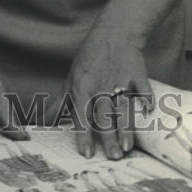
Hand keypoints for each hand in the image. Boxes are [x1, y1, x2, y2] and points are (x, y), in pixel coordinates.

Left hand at [63, 23, 153, 160]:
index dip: (83, 134)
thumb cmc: (89, 61)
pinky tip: (148, 110)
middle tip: (111, 157)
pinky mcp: (137, 75)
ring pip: (122, 107)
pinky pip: (142, 88)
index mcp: (82, 89)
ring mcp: (120, 81)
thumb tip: (42, 121)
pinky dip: (146, 98)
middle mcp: (100, 87)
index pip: (81, 115)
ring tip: (127, 147)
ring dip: (125, 127)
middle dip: (107, 136)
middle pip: (103, 115)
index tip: (86, 153)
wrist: (113, 34)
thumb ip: (60, 103)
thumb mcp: (71, 80)